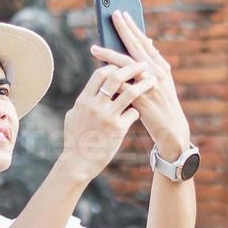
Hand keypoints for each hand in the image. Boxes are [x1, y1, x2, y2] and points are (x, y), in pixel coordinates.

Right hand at [58, 61, 155, 181]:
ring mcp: (108, 117)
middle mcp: (95, 106)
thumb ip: (84, 101)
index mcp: (83, 100)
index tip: (122, 65)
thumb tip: (92, 88)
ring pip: (130, 93)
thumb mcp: (74, 116)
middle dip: (131, 68)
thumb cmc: (75, 139)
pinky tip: (140, 111)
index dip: (113, 66)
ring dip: (143, 84)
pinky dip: (137, 110)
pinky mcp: (118, 128)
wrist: (79, 162)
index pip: (100, 74)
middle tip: (142, 65)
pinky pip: (133, 113)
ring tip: (153, 80)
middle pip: (116, 78)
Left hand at [90, 9, 190, 155]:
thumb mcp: (162, 81)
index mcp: (161, 66)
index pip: (144, 42)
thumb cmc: (162, 104)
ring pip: (126, 65)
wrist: (171, 128)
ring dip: (109, 54)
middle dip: (123, 30)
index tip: (122, 14)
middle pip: (135, 47)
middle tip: (111, 16)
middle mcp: (156, 72)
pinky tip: (99, 73)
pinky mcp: (141, 99)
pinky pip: (122, 85)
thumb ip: (153, 62)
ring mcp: (149, 85)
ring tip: (94, 48)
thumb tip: (146, 42)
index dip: (132, 27)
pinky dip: (110, 78)